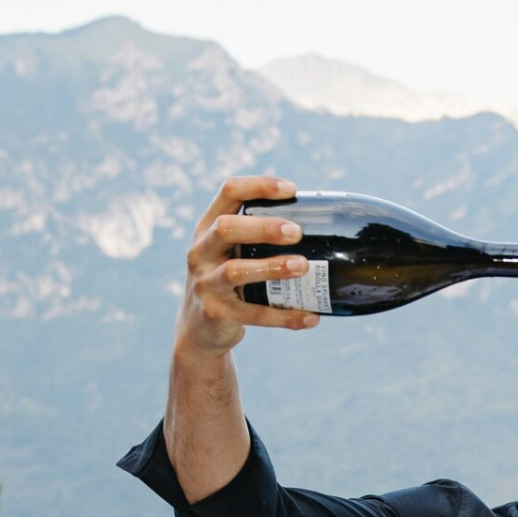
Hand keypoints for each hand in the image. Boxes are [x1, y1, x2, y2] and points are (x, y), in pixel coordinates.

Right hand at [174, 175, 321, 359]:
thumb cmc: (227, 281)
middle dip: (263, 227)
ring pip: (235, 270)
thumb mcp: (230, 253)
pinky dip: (284, 316)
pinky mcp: (217, 314)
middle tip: (297, 232)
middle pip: (226, 228)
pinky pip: (254, 314)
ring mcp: (206, 283)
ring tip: (302, 266)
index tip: (290, 190)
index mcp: (207, 228)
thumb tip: (319, 226)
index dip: (259, 186)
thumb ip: (256, 237)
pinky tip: (311, 318)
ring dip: (272, 267)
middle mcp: (201, 252)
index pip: (228, 192)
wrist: (199, 330)